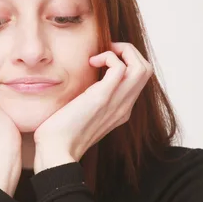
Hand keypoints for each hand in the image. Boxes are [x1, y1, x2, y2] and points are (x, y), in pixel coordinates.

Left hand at [33, 42, 153, 162]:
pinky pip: (120, 67)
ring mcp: (116, 103)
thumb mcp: (83, 115)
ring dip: (123, 51)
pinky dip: (109, 57)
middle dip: (129, 51)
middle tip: (106, 51)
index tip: (104, 58)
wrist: (56, 151)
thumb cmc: (61, 134)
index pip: (140, 79)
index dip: (127, 61)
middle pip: (146, 70)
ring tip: (101, 55)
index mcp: (121, 110)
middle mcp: (124, 106)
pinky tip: (91, 62)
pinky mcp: (102, 98)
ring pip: (142, 67)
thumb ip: (90, 101)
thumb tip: (81, 87)